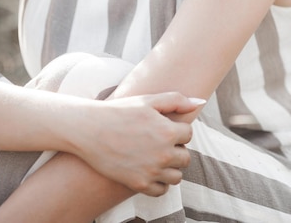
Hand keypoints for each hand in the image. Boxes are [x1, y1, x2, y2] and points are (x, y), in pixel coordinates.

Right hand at [68, 92, 202, 196]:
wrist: (90, 130)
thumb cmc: (120, 111)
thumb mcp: (149, 100)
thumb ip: (177, 100)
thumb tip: (201, 102)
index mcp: (167, 131)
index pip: (188, 134)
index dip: (177, 129)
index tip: (163, 126)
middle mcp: (163, 154)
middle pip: (186, 157)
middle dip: (177, 149)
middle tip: (159, 142)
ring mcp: (151, 171)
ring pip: (177, 176)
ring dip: (171, 167)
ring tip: (156, 156)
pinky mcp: (139, 184)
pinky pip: (162, 190)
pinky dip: (160, 182)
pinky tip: (150, 169)